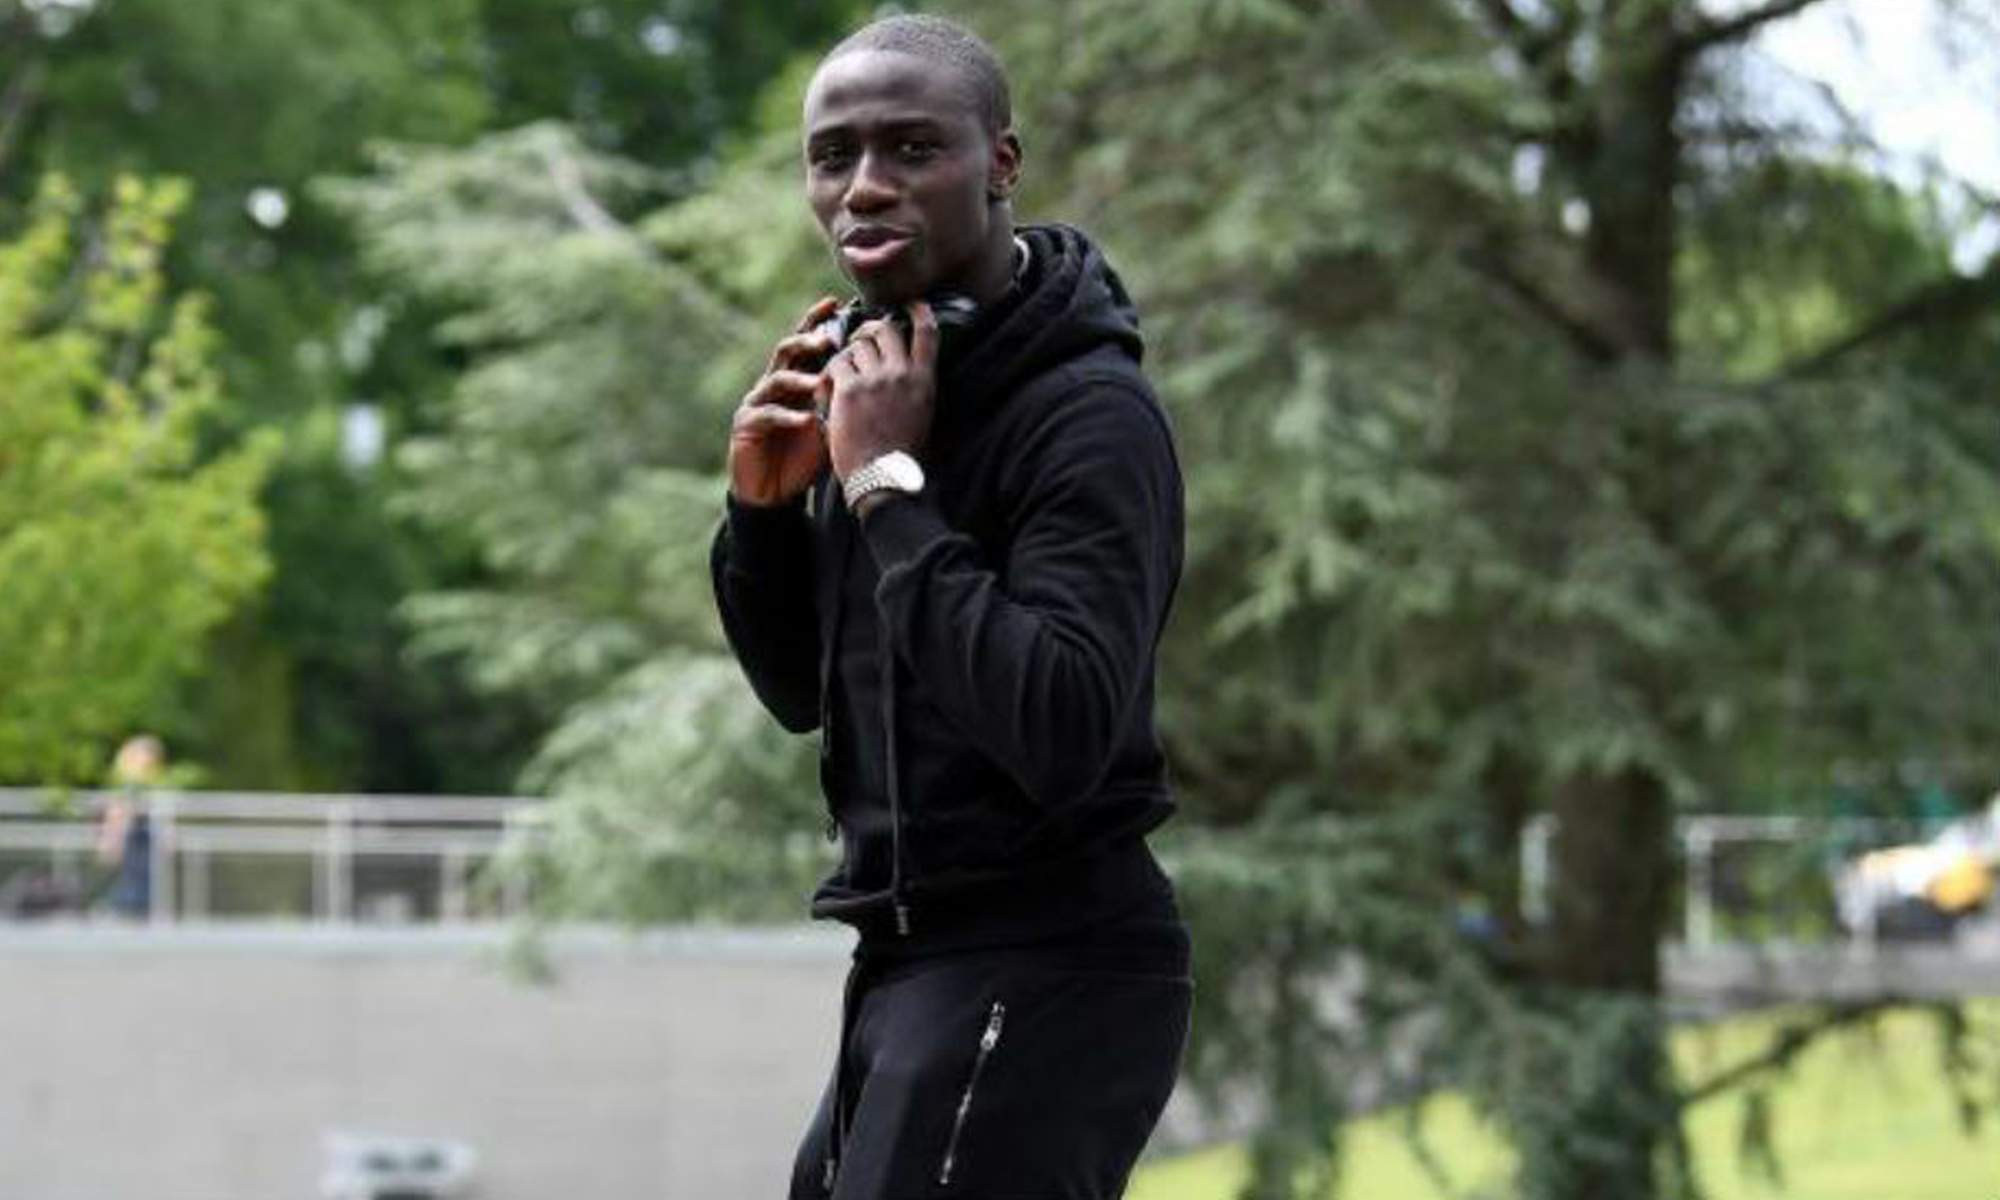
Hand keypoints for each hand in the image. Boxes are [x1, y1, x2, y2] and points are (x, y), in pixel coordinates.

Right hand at [728, 297, 839, 506]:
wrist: (774, 491)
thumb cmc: (805, 454)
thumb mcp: (831, 423)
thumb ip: (844, 397)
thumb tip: (880, 373)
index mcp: (796, 378)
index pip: (806, 342)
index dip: (816, 321)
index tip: (836, 302)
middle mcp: (774, 383)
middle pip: (787, 350)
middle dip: (807, 341)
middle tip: (828, 339)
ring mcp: (757, 402)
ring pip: (776, 378)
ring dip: (800, 379)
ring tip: (819, 382)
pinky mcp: (746, 425)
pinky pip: (767, 415)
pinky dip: (788, 417)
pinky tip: (805, 420)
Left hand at [825, 301, 938, 482]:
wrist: (883, 479)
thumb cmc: (904, 455)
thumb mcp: (923, 413)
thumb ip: (916, 385)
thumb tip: (909, 366)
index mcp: (925, 380)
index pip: (927, 331)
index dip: (919, 311)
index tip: (911, 305)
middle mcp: (901, 374)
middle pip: (886, 329)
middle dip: (871, 329)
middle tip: (862, 337)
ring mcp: (874, 380)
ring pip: (858, 345)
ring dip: (849, 351)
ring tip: (844, 367)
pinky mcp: (848, 390)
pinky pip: (836, 363)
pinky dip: (832, 370)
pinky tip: (831, 385)